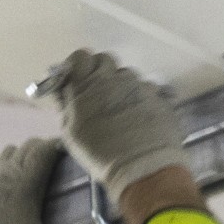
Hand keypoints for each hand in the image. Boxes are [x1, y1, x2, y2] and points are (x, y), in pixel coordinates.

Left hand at [0, 137, 90, 223]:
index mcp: (25, 179)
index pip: (45, 148)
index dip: (59, 146)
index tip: (70, 153)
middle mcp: (4, 170)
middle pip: (27, 146)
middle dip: (43, 151)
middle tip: (56, 165)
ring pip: (7, 153)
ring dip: (20, 158)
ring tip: (30, 175)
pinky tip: (2, 188)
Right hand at [37, 49, 191, 195]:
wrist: (141, 167)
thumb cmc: (100, 153)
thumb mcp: (71, 132)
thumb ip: (67, 105)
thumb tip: (66, 91)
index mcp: (88, 84)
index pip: (80, 56)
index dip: (78, 66)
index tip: (77, 78)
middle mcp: (113, 77)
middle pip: (104, 60)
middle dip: (99, 72)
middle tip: (97, 94)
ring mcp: (138, 84)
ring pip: (126, 74)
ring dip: (120, 86)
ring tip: (120, 111)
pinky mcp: (156, 94)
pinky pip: (145, 88)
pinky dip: (139, 97)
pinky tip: (138, 117)